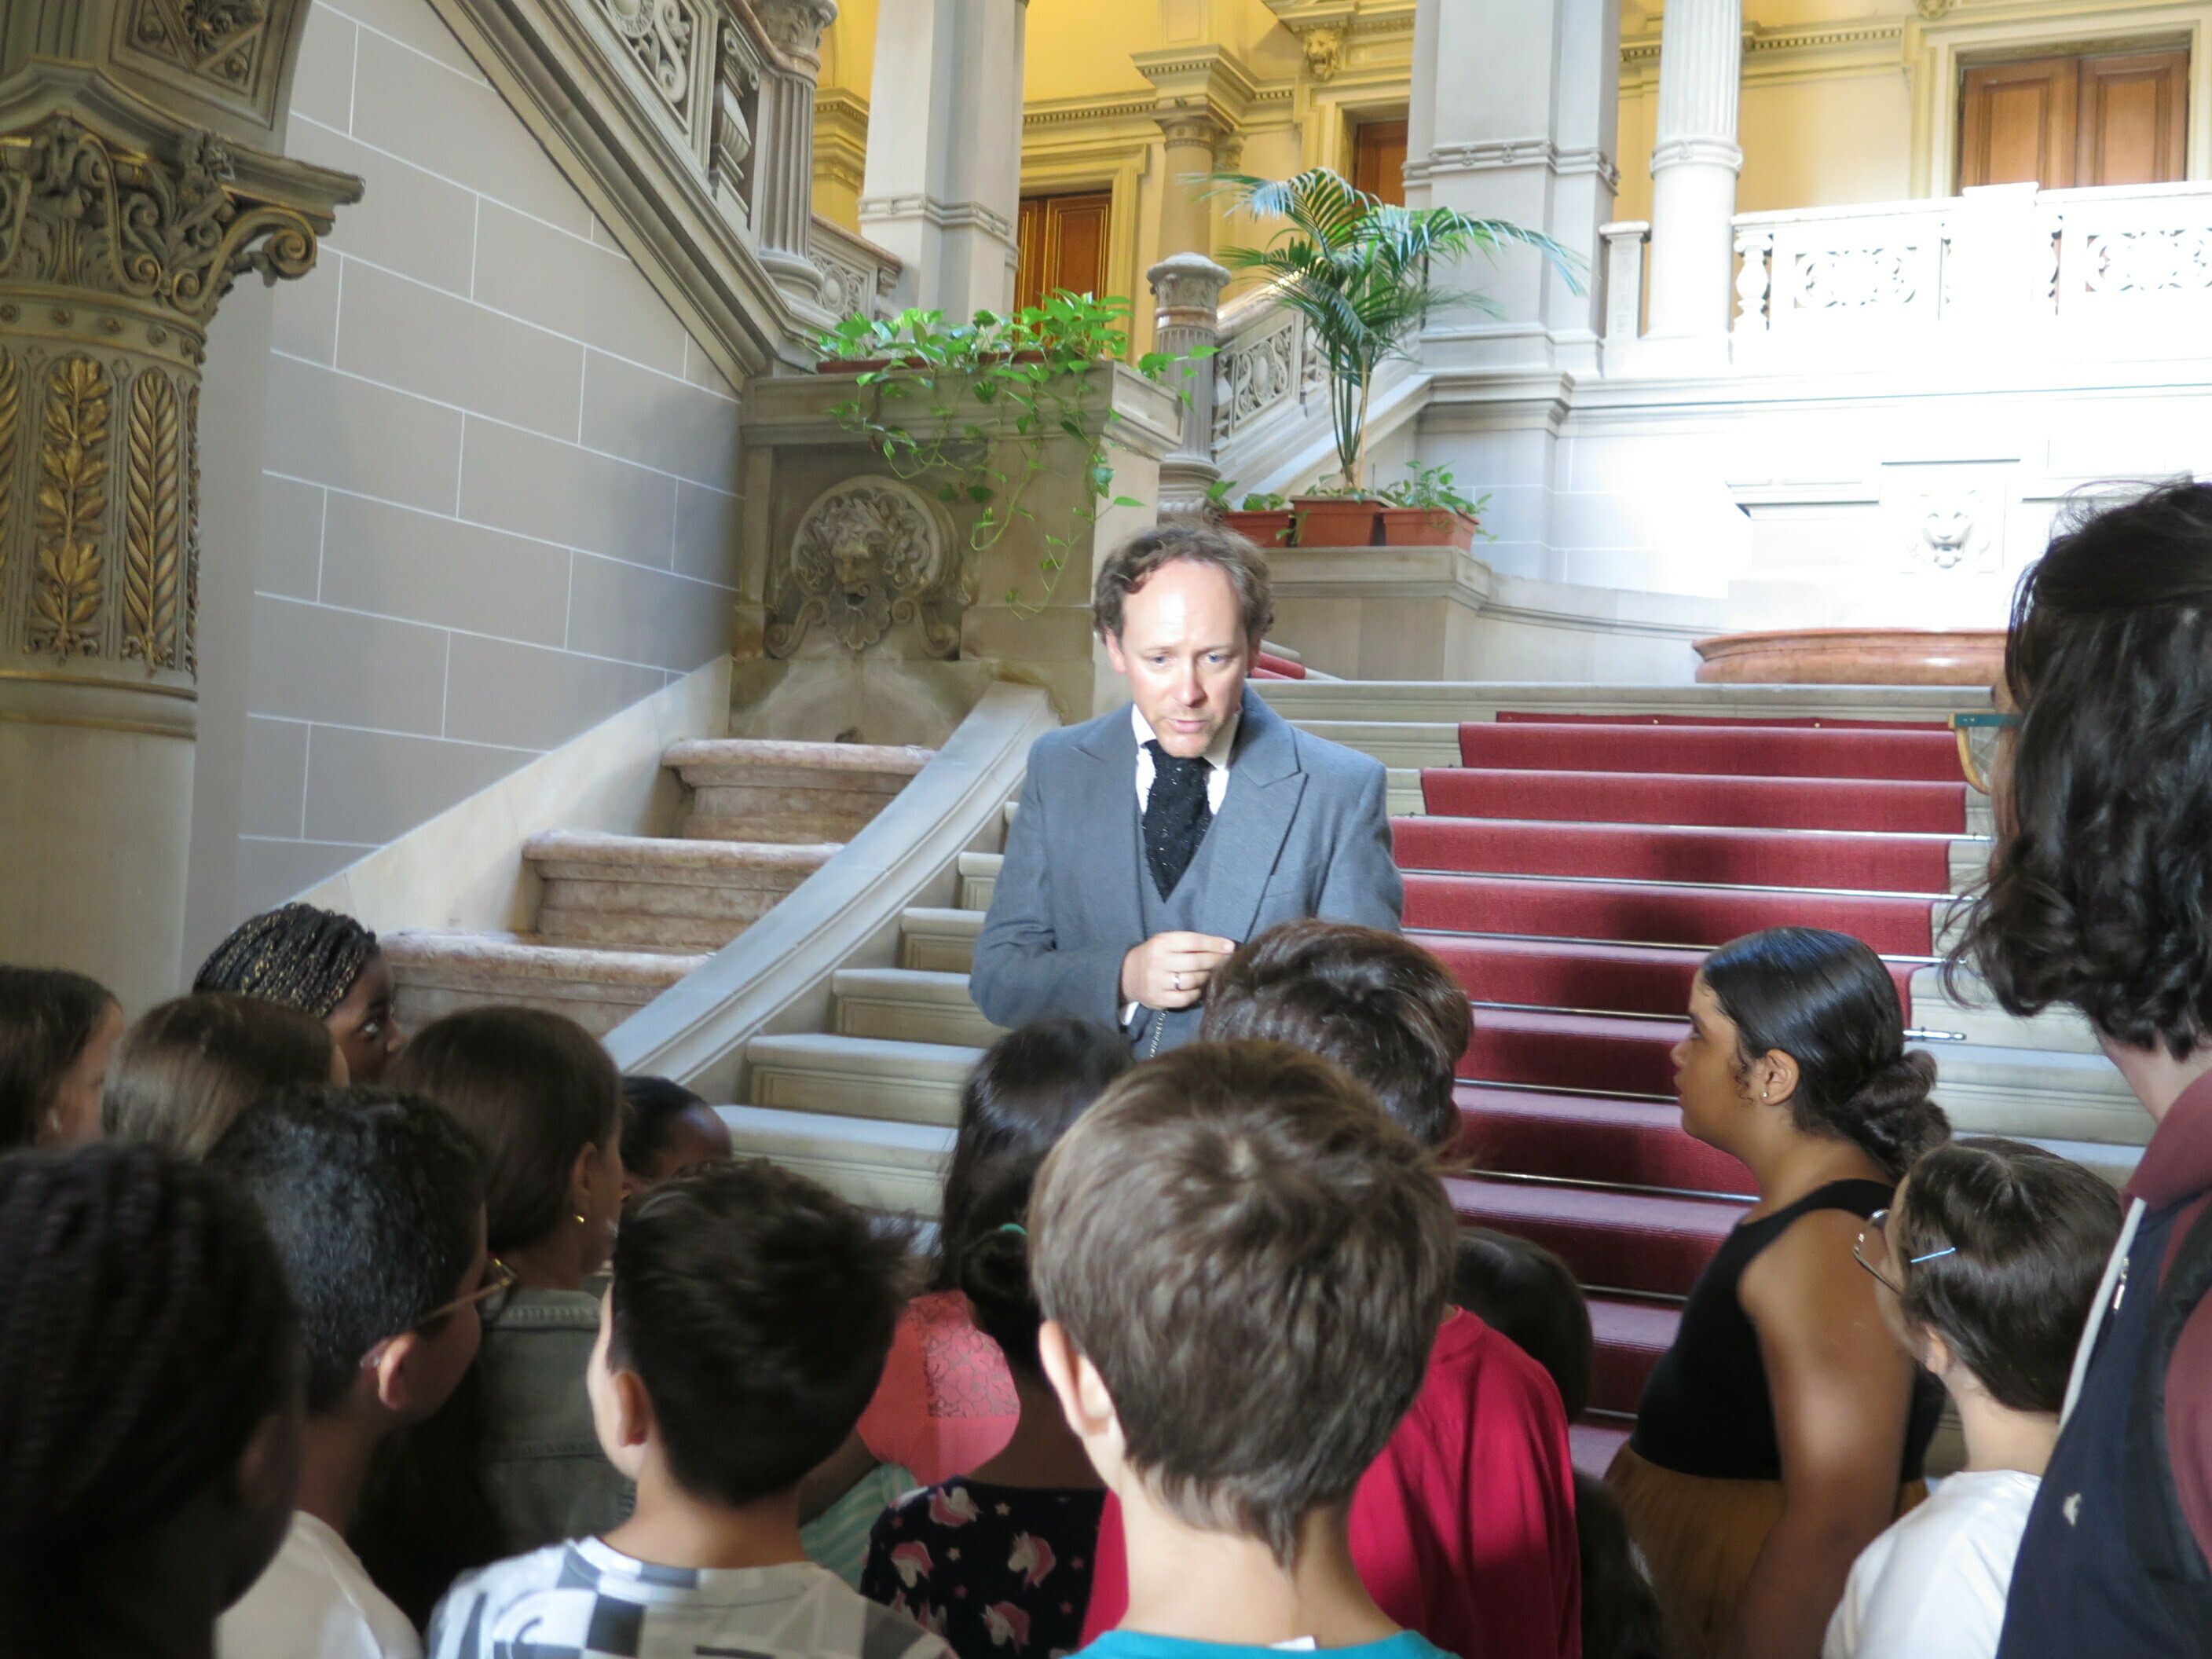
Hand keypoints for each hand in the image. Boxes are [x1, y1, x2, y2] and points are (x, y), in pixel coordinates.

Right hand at [1121, 932, 1237, 1010]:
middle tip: (1226, 962)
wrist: (1126, 975)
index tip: (1230, 947)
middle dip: (1215, 961)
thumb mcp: (1166, 942)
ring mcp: (1157, 981)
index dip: (1214, 944)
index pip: (1193, 941)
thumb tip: (1223, 947)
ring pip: (1192, 981)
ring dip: (1206, 977)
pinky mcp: (1158, 999)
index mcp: (1161, 942)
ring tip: (1211, 974)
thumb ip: (1189, 944)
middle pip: (1195, 962)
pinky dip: (1196, 993)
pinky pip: (1185, 998)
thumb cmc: (1154, 955)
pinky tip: (1199, 989)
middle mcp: (1159, 961)